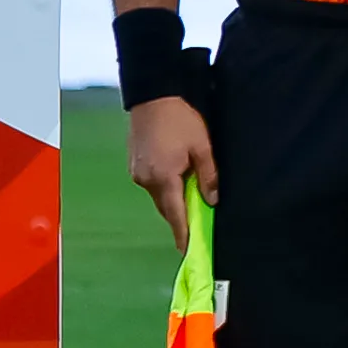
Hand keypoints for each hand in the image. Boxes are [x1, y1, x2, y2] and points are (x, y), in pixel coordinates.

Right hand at [124, 94, 212, 249]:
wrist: (153, 96)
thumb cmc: (180, 119)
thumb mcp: (202, 147)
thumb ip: (208, 176)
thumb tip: (212, 200)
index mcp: (163, 178)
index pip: (175, 214)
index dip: (183, 234)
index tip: (188, 251)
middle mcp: (146, 179)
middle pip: (166, 207)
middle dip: (180, 216)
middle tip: (197, 224)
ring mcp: (137, 172)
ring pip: (159, 195)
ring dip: (173, 199)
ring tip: (191, 198)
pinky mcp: (135, 164)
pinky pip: (152, 184)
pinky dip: (165, 187)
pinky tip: (177, 179)